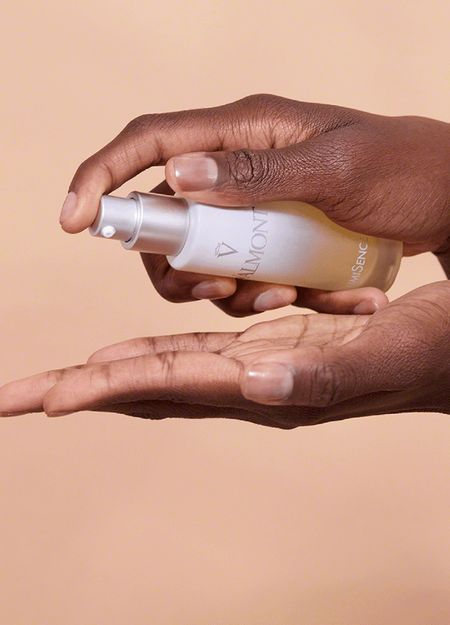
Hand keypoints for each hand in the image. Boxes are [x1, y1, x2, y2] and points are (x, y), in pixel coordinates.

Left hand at [1, 282, 447, 423]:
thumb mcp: (382, 358)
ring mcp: (254, 370)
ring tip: (53, 382)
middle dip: (79, 392)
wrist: (447, 354)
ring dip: (103, 378)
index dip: (101, 391)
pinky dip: (148, 359)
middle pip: (147, 390)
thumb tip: (254, 385)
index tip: (41, 398)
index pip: (168, 389)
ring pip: (162, 376)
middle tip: (15, 397)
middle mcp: (251, 386)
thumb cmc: (426, 355)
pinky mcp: (265, 351)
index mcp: (269, 389)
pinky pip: (191, 358)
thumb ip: (319, 380)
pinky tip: (121, 360)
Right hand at [58, 94, 449, 316]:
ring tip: (282, 299)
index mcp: (244, 131)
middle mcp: (236, 168)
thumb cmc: (404, 168)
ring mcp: (252, 207)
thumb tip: (177, 174)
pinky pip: (240, 275)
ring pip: (199, 256)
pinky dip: (260, 297)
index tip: (74, 220)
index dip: (102, 177)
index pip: (150, 142)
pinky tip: (307, 299)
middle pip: (165, 217)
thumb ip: (258, 169)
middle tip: (216, 291)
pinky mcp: (269, 240)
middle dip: (174, 264)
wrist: (445, 196)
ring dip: (224, 290)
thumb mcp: (337, 167)